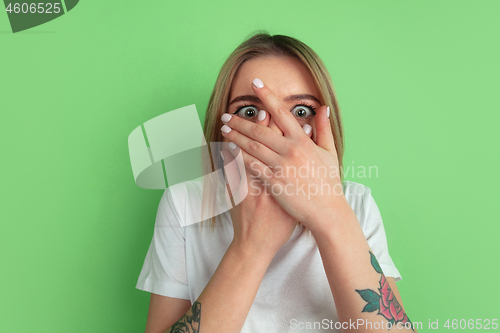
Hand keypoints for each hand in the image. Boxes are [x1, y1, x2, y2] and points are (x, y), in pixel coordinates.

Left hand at [220, 78, 350, 234]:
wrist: (326, 211)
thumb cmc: (329, 183)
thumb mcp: (330, 153)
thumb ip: (324, 129)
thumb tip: (323, 108)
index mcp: (303, 141)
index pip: (282, 113)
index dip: (267, 96)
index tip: (256, 84)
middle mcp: (290, 151)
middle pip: (260, 129)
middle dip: (241, 120)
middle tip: (227, 114)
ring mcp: (280, 166)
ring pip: (252, 146)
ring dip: (235, 136)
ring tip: (223, 128)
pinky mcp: (272, 182)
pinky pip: (250, 166)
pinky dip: (237, 156)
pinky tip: (228, 150)